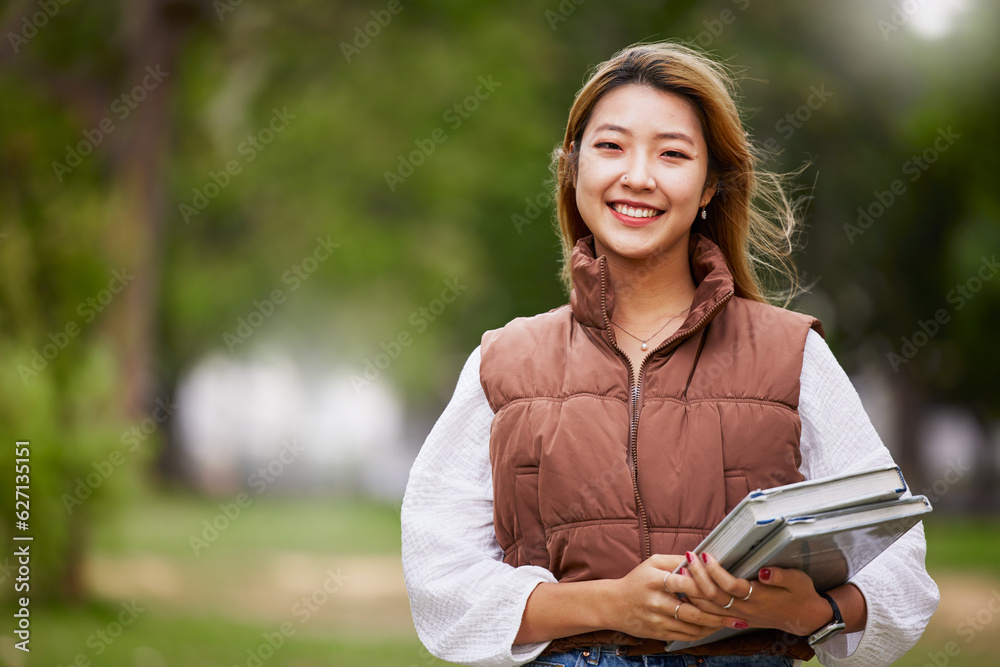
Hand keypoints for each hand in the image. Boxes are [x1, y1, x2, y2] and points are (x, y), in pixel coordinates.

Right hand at [604, 554, 749, 641]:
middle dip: (717, 613)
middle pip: (691, 610)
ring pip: (690, 626)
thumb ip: (677, 560)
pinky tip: (713, 629)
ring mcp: (656, 619)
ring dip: (713, 625)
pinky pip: (684, 636)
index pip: (684, 584)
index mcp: (654, 580)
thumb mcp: (652, 563)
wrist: (613, 604)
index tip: (724, 588)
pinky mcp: (657, 632)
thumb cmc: (636, 581)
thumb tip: (701, 557)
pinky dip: (702, 633)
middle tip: (737, 613)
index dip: (706, 587)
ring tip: (730, 622)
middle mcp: (655, 601)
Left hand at [671, 551, 830, 636]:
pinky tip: (688, 587)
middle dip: (698, 576)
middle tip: (689, 556)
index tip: (706, 555)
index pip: (731, 586)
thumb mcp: (798, 581)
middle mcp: (746, 609)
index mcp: (760, 598)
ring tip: (682, 569)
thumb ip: (782, 576)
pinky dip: (697, 601)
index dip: (716, 571)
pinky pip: (711, 613)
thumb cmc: (800, 594)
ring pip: (709, 607)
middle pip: (714, 596)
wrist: (804, 618)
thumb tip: (765, 571)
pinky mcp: (736, 618)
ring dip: (693, 589)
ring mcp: (739, 616)